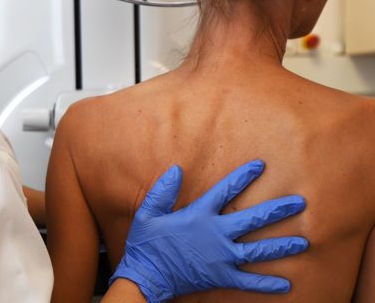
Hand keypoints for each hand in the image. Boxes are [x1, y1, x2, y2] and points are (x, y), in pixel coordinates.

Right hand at [110, 160, 307, 302]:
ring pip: (259, 250)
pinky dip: (267, 284)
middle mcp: (216, 234)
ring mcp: (221, 257)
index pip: (226, 190)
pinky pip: (249, 281)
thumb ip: (163, 190)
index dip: (244, 176)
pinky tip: (286, 284)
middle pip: (254, 219)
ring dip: (282, 245)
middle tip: (299, 203)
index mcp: (199, 215)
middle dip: (279, 210)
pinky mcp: (221, 276)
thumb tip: (176, 168)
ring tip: (303, 242)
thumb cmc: (146, 244)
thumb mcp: (147, 212)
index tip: (261, 165)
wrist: (146, 276)